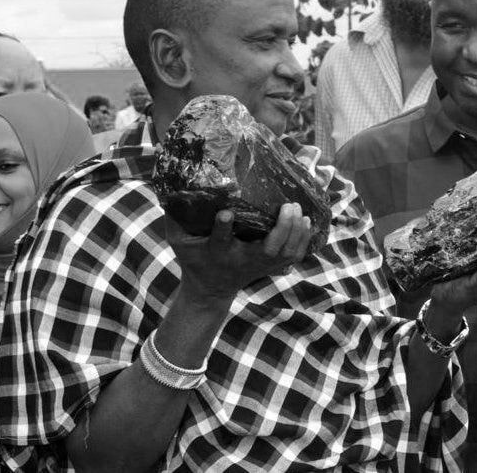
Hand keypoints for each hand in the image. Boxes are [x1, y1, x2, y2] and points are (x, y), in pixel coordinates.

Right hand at [167, 203, 312, 301]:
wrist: (210, 289)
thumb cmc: (194, 258)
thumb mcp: (178, 240)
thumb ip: (174, 216)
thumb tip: (171, 186)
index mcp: (217, 252)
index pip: (219, 241)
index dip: (223, 228)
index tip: (226, 213)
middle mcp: (242, 260)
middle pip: (267, 250)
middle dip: (281, 229)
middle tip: (287, 206)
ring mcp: (260, 266)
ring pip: (285, 253)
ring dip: (295, 232)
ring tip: (298, 209)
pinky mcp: (271, 267)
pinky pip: (293, 256)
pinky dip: (303, 239)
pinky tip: (306, 221)